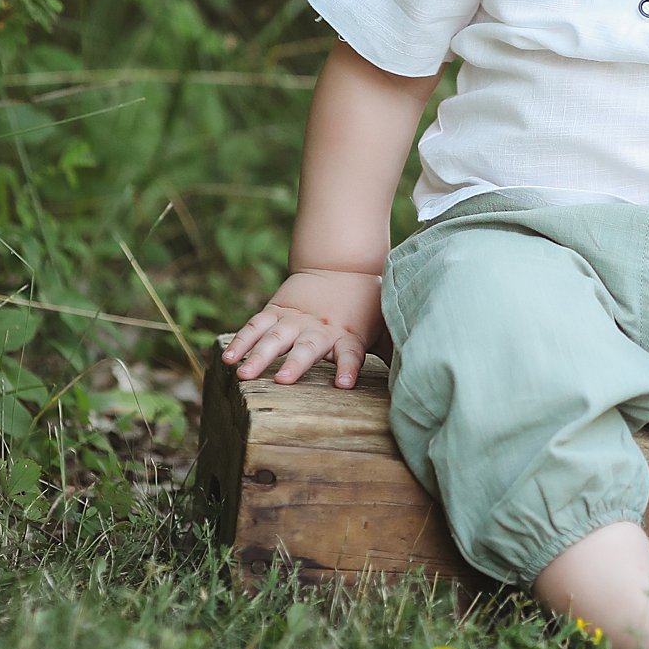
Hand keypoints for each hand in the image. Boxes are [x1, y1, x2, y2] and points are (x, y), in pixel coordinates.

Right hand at [223, 268, 384, 386]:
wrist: (344, 265)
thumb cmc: (367, 305)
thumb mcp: (385, 324)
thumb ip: (396, 348)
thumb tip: (423, 374)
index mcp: (348, 334)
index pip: (350, 354)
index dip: (348, 368)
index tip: (343, 383)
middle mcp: (320, 328)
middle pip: (306, 348)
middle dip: (295, 365)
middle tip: (281, 381)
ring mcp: (296, 319)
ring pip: (274, 338)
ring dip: (258, 356)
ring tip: (242, 374)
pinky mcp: (277, 311)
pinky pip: (255, 326)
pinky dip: (241, 341)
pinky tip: (226, 358)